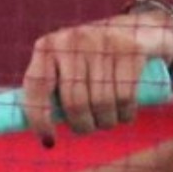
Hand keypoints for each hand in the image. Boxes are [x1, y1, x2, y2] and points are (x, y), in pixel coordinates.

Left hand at [22, 11, 172, 144]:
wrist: (135, 31)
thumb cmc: (91, 60)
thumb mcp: (65, 65)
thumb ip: (50, 90)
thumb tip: (41, 134)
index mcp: (47, 46)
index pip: (36, 87)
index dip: (39, 118)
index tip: (49, 141)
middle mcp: (72, 40)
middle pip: (74, 101)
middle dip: (81, 125)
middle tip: (86, 128)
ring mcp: (102, 43)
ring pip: (101, 103)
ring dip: (105, 123)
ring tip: (106, 122)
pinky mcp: (130, 50)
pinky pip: (125, 97)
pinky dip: (125, 115)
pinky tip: (124, 116)